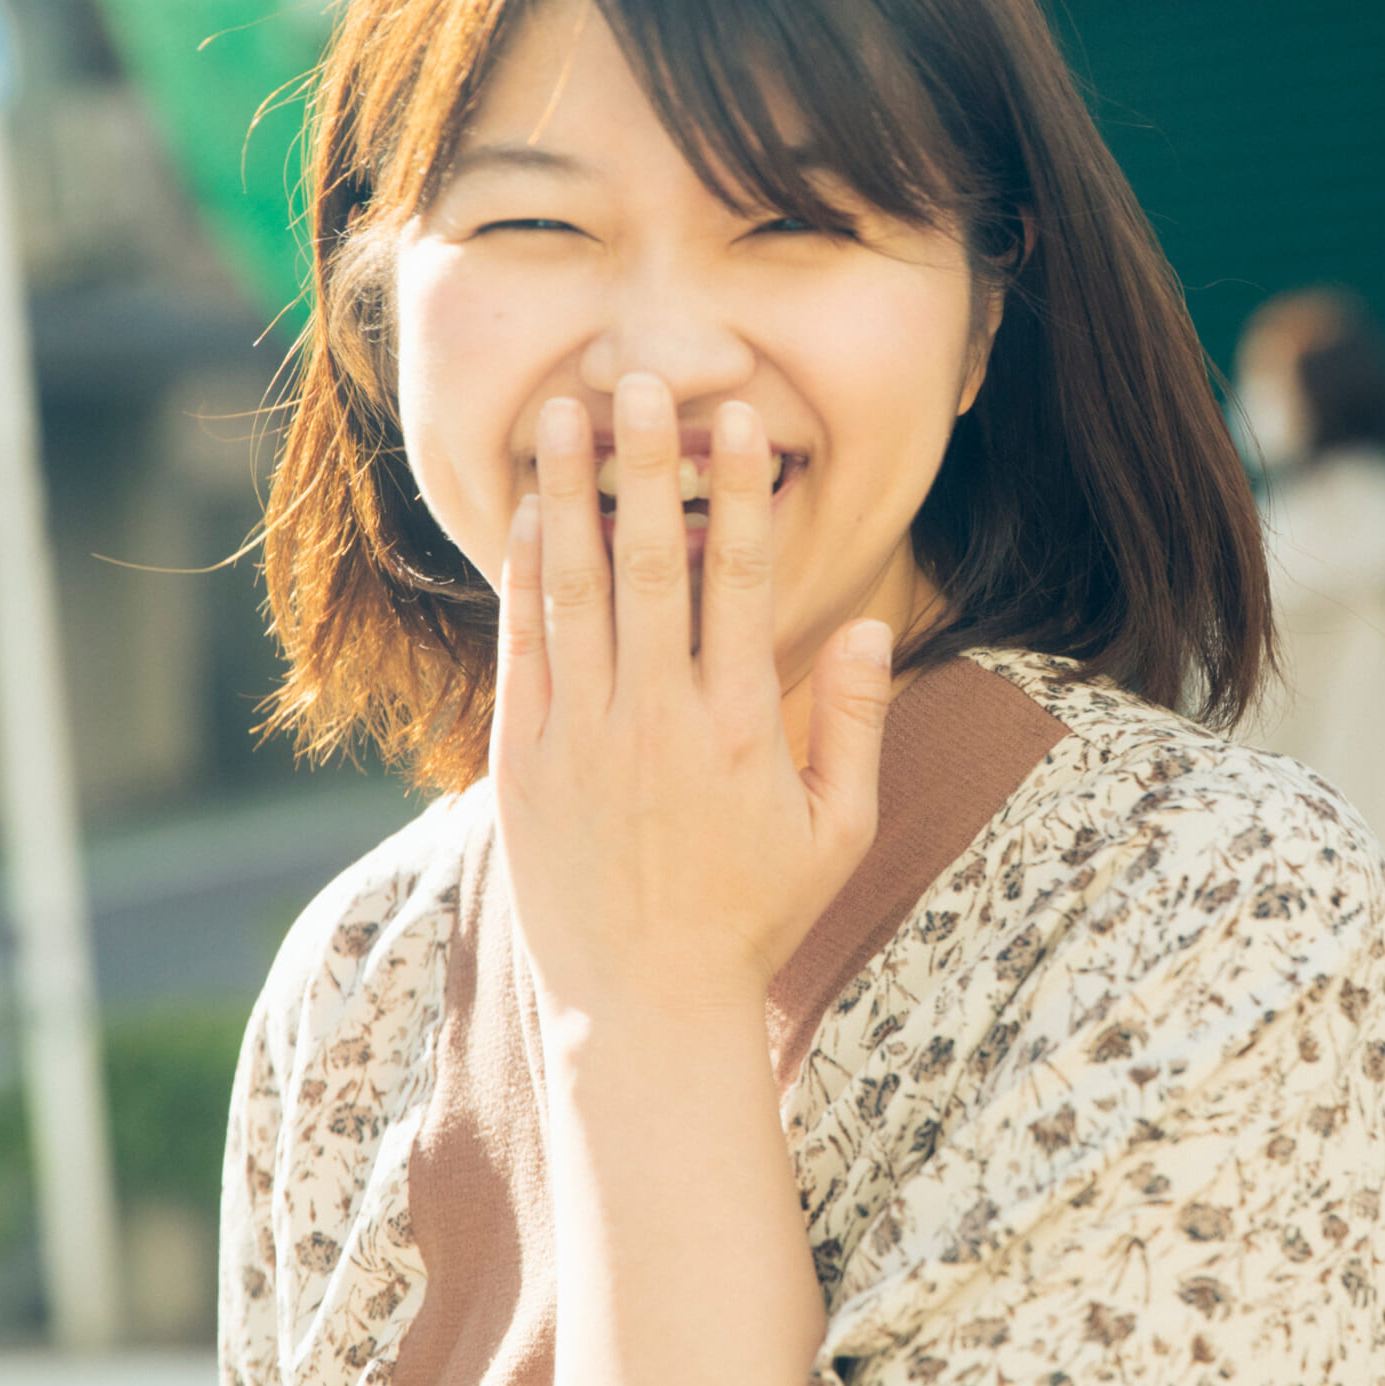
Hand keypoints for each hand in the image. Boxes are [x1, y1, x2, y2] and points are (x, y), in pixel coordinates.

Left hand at [490, 372, 894, 1024]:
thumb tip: (862, 625)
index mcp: (740, 730)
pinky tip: (522, 516)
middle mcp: (658, 721)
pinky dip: (522, 580)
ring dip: (567, 496)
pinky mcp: (523, 763)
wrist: (641, 1006)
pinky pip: (522, 651)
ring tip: (559, 415)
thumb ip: (852, 727)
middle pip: (653, 565)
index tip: (740, 421)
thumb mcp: (835, 834)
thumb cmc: (750, 916)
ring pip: (574, 591)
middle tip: (640, 379)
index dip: (742, 494)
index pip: (742, 584)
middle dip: (646, 465)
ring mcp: (583, 739)